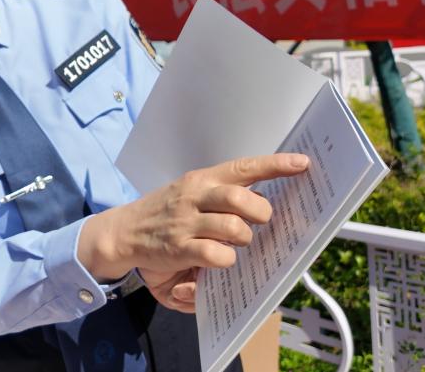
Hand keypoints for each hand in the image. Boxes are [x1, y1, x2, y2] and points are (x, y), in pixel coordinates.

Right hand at [81, 153, 309, 309]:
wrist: (122, 232)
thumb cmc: (164, 214)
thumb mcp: (190, 194)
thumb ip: (221, 195)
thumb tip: (259, 198)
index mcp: (200, 180)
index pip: (242, 167)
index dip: (274, 165)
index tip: (302, 163)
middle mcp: (194, 196)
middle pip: (240, 198)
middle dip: (260, 212)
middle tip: (260, 221)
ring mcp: (185, 223)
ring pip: (233, 227)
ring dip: (244, 238)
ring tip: (237, 243)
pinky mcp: (178, 248)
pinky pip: (215, 254)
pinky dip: (226, 260)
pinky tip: (221, 260)